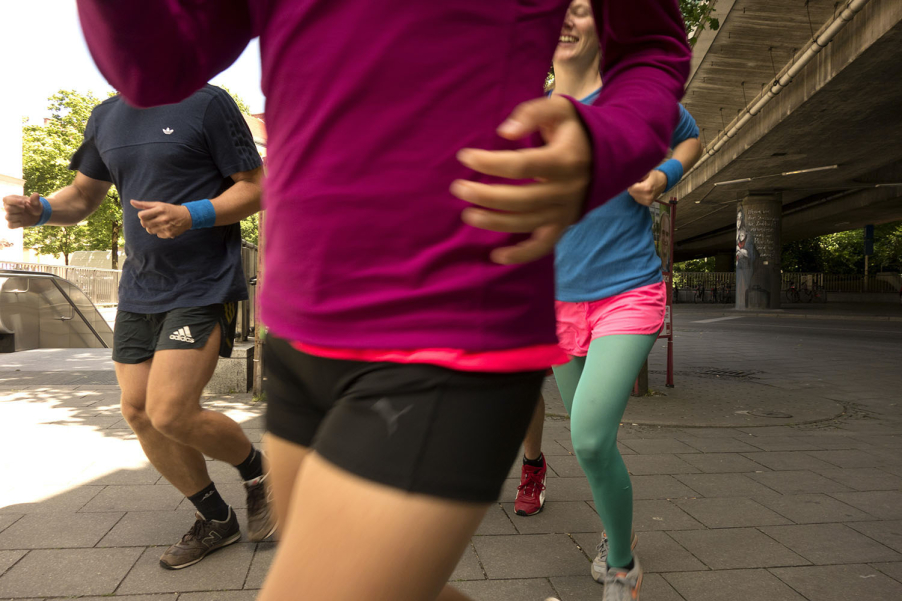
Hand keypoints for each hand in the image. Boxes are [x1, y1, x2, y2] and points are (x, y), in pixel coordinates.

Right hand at [3, 193, 43, 227]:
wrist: (36, 215)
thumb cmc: (34, 206)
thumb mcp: (36, 203)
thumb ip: (35, 199)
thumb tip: (36, 194)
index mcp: (11, 199)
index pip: (5, 199)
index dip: (14, 201)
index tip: (23, 202)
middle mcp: (8, 207)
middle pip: (7, 209)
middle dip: (18, 209)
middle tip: (24, 209)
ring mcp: (9, 215)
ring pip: (8, 217)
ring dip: (18, 217)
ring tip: (23, 215)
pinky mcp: (12, 223)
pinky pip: (10, 225)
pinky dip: (17, 224)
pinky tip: (22, 221)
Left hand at [131, 200, 191, 237]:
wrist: (187, 217)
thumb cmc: (170, 209)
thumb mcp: (158, 204)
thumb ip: (144, 204)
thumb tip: (131, 202)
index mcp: (160, 209)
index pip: (141, 215)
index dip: (141, 215)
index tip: (146, 214)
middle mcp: (163, 219)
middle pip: (144, 224)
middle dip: (145, 221)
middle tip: (151, 219)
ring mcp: (167, 227)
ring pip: (149, 230)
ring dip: (151, 227)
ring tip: (157, 223)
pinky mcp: (170, 234)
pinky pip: (157, 235)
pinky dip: (159, 231)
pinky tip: (164, 227)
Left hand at [450, 96, 590, 264]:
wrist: (610, 153)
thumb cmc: (573, 129)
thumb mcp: (558, 109)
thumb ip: (531, 113)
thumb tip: (505, 132)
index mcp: (565, 159)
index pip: (521, 165)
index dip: (490, 163)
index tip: (465, 157)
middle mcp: (567, 189)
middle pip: (520, 198)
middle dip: (485, 196)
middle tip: (458, 189)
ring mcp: (566, 211)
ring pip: (527, 223)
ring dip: (495, 222)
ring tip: (468, 215)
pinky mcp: (564, 225)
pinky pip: (543, 246)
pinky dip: (521, 255)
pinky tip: (497, 257)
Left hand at [627, 170, 667, 205]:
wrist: (664, 182)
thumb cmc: (655, 175)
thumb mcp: (647, 172)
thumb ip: (638, 175)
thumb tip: (629, 177)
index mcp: (646, 187)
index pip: (631, 187)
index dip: (630, 183)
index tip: (632, 180)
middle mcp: (647, 196)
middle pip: (631, 192)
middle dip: (632, 187)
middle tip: (637, 182)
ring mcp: (648, 201)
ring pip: (633, 196)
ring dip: (634, 191)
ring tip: (641, 186)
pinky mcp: (648, 203)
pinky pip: (637, 199)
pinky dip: (637, 195)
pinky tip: (642, 191)